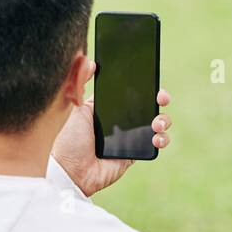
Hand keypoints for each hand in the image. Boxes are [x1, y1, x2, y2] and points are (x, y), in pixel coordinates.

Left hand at [52, 88, 171, 196]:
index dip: (145, 86)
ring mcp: (130, 137)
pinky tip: (157, 138)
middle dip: (160, 100)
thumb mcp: (74, 106)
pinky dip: (162, 139)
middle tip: (161, 98)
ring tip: (157, 123)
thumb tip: (91, 61)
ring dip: (164, 120)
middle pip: (149, 106)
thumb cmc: (68, 139)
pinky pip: (155, 144)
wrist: (70, 170)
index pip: (131, 93)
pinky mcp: (135, 154)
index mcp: (108, 107)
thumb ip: (82, 83)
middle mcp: (121, 120)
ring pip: (157, 124)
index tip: (153, 82)